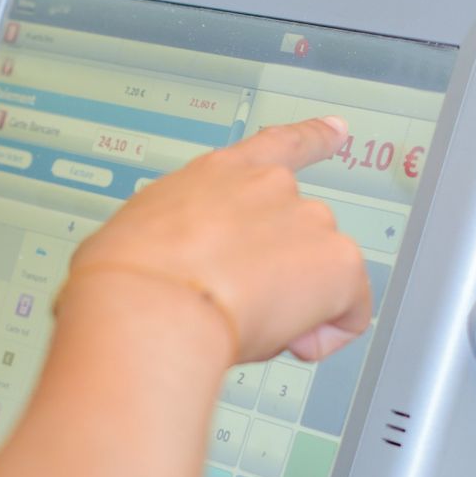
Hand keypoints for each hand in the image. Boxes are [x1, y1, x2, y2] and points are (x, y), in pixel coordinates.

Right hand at [66, 116, 370, 364]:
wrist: (150, 305)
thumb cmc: (124, 280)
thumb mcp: (132, 241)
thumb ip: (167, 246)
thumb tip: (157, 275)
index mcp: (215, 176)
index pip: (274, 146)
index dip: (312, 138)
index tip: (337, 131)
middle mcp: (268, 188)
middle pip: (298, 231)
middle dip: (280, 274)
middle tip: (239, 308)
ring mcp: (306, 220)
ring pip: (321, 272)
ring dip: (299, 303)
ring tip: (250, 328)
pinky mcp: (336, 262)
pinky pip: (350, 310)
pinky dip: (330, 333)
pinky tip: (294, 345)